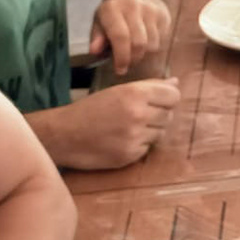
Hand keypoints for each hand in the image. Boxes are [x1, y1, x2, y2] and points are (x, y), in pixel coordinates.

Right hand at [45, 80, 179, 170]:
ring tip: (127, 128)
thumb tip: (176, 83)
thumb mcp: (118, 91)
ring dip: (149, 131)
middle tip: (138, 116)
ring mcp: (134, 137)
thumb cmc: (90, 109)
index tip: (159, 101)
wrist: (63, 135)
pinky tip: (121, 141)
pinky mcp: (129, 156)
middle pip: (169, 115)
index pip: (173, 95)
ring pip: (160, 133)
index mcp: (135, 93)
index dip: (168, 98)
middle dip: (158, 115)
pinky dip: (138, 146)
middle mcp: (137, 114)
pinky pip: (146, 149)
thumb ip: (149, 86)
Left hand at [91, 0, 170, 74]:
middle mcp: (133, 7)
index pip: (121, 37)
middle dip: (133, 59)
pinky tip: (146, 42)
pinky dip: (154, 47)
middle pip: (139, 43)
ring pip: (153, 44)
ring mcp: (152, 10)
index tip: (120, 70)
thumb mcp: (99, 20)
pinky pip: (162, 40)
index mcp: (112, 9)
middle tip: (127, 63)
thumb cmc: (113, 11)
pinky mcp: (164, 14)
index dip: (121, 57)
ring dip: (144, 54)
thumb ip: (97, 37)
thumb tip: (95, 51)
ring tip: (136, 52)